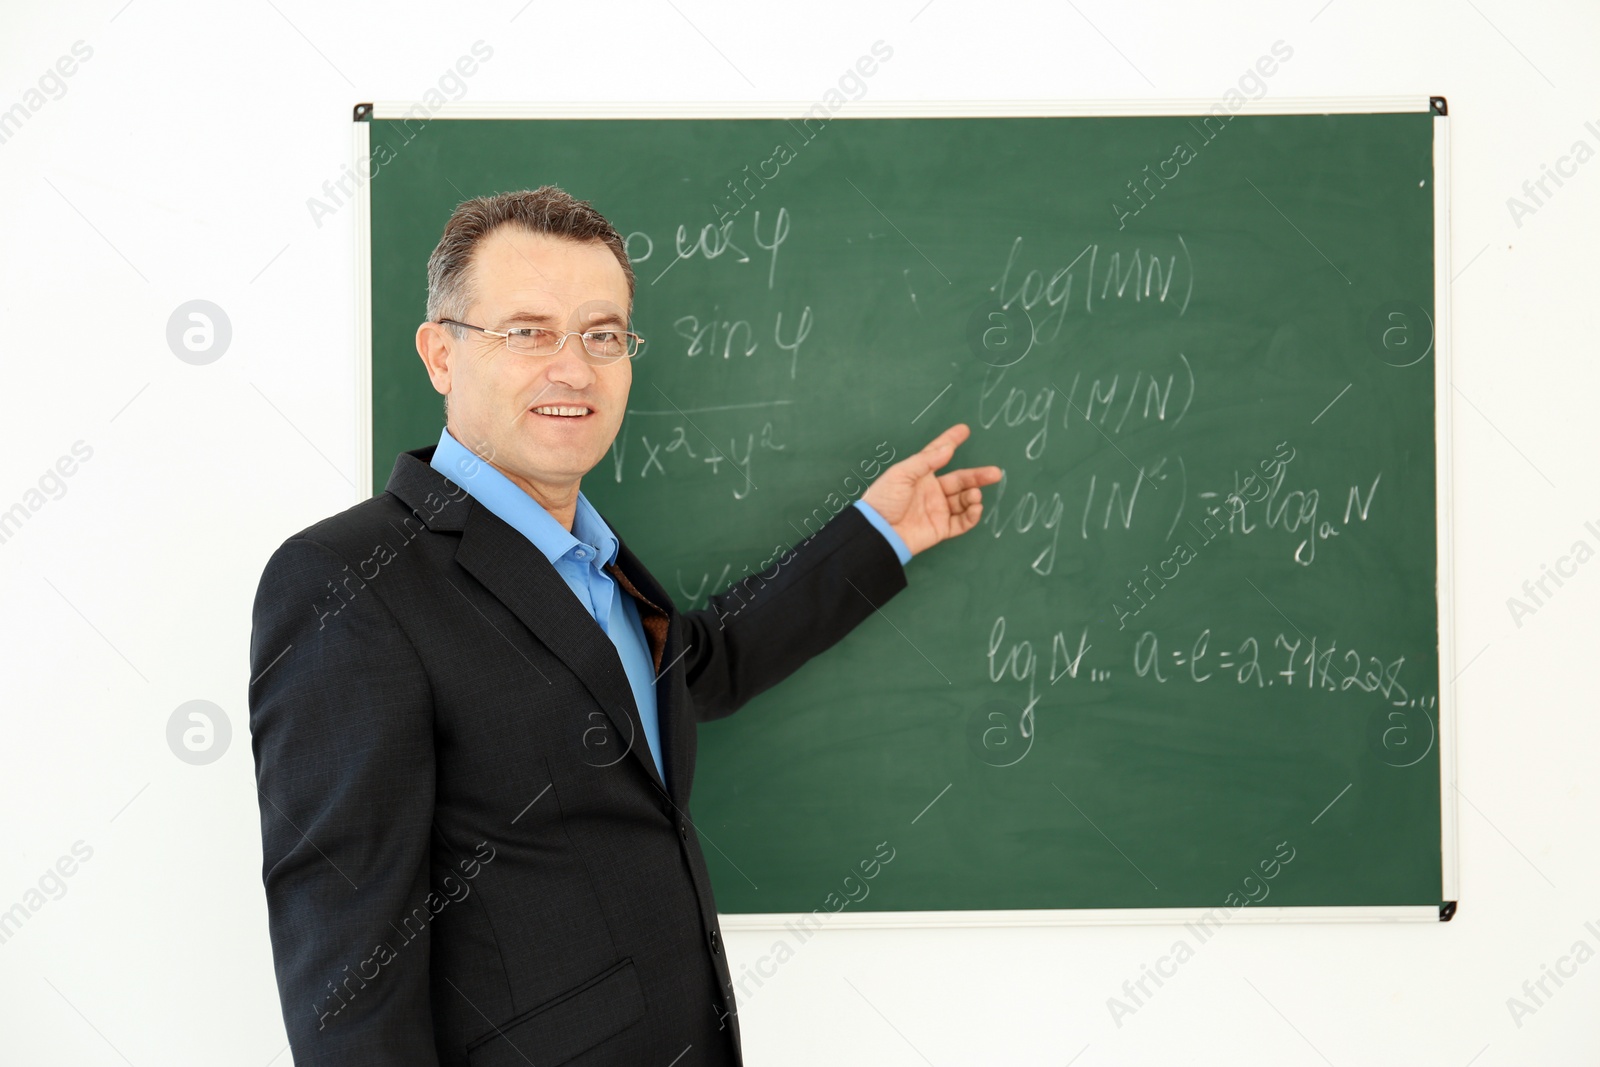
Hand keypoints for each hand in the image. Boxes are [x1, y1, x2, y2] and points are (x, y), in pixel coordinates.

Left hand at [860, 423, 1002, 556]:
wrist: (877, 532)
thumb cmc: (884, 500)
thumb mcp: (901, 474)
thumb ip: (926, 461)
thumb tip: (947, 448)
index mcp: (920, 475)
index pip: (939, 455)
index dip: (951, 441)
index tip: (964, 430)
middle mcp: (932, 491)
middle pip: (960, 480)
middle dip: (977, 476)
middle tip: (995, 473)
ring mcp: (937, 510)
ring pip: (963, 501)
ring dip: (973, 496)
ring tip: (974, 494)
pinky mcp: (940, 529)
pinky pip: (962, 522)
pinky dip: (972, 515)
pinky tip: (975, 507)